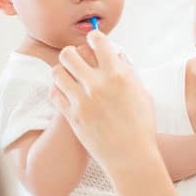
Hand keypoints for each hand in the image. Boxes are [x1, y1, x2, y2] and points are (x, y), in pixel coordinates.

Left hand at [50, 31, 159, 172]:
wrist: (131, 157)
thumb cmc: (141, 125)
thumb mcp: (142, 93)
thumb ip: (128, 71)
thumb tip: (116, 55)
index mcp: (118, 74)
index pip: (96, 40)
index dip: (93, 38)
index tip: (93, 42)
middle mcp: (98, 84)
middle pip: (69, 53)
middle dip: (71, 54)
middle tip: (75, 61)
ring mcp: (82, 101)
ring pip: (57, 71)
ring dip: (62, 71)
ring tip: (68, 77)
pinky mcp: (72, 116)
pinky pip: (53, 93)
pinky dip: (57, 91)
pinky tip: (66, 94)